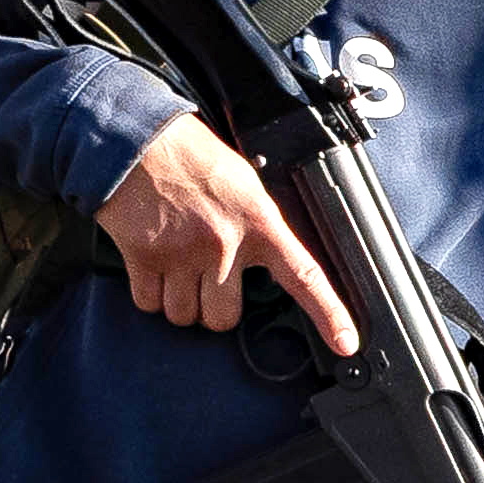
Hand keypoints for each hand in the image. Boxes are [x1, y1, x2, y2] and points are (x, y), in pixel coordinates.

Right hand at [97, 111, 358, 351]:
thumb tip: (273, 258)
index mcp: (258, 221)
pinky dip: (150, 295)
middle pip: (224, 319)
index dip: (328, 313)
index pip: (303, 275)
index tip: (345, 343)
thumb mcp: (245, 181)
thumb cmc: (192, 156)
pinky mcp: (145, 258)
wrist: (138, 139)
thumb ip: (260, 223)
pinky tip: (153, 266)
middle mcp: (224, 244)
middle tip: (207, 278)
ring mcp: (183, 254)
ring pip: (185, 316)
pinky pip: (150, 304)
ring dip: (181, 302)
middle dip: (214, 307)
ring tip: (178, 266)